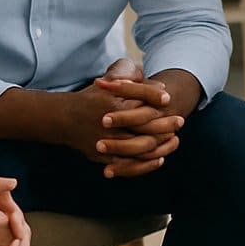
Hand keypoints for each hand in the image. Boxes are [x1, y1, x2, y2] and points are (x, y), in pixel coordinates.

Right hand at [59, 60, 182, 177]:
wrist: (64, 119)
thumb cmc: (92, 97)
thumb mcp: (109, 83)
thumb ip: (133, 81)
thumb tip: (161, 88)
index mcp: (110, 103)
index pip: (140, 100)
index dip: (156, 98)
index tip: (169, 98)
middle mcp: (108, 123)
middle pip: (145, 126)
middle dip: (166, 124)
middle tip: (180, 120)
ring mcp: (106, 142)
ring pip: (141, 147)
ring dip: (161, 144)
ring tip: (174, 139)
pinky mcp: (104, 158)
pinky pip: (129, 165)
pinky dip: (146, 164)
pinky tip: (159, 158)